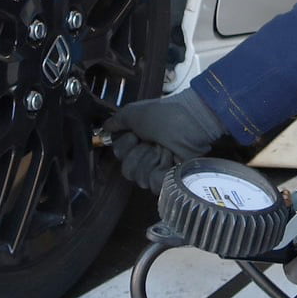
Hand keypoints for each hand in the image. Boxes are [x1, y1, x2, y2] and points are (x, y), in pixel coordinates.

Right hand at [103, 90, 225, 189]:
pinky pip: (155, 185)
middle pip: (128, 170)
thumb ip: (117, 121)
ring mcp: (158, 167)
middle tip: (152, 142)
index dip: (125, 145)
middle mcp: (145, 155)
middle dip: (139, 155)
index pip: (119, 154)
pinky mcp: (170, 178)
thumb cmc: (164, 114)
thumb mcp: (134, 112)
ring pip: (141, 178)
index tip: (136, 134)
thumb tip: (106, 126)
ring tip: (165, 149)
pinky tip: (171, 160)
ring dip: (152, 160)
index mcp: (136, 140)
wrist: (190, 121)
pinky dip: (162, 172)